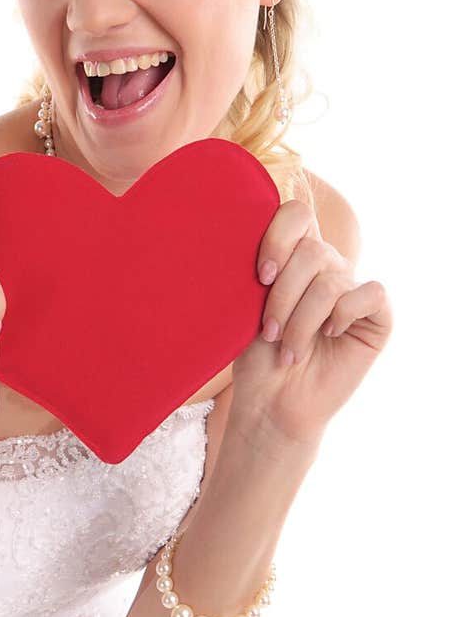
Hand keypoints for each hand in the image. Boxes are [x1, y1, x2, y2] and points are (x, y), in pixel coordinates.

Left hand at [230, 198, 392, 451]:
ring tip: (288, 349)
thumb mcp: (244, 305)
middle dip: (283, 295)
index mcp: (295, 254)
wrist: (271, 403)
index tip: (261, 276)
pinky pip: (370, 293)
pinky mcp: (378, 316)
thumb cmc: (254, 355)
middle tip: (269, 331)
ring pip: (332, 280)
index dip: (278, 237)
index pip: (297, 213)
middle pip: (312, 250)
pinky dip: (343, 316)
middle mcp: (328, 265)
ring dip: (302, 320)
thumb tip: (238, 228)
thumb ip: (255, 265)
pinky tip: (328, 336)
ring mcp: (354, 289)